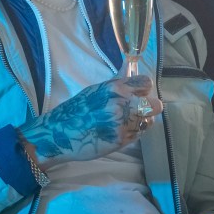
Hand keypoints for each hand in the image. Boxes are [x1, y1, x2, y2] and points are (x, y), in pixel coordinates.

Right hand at [18, 75, 161, 167]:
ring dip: (141, 122)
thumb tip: (131, 73)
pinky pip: (138, 134)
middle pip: (155, 104)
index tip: (138, 94)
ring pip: (148, 121)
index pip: (146, 83)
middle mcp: (122, 104)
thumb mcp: (95, 91)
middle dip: (149, 108)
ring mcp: (123, 123)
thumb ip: (117, 85)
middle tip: (137, 111)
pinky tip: (118, 132)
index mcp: (115, 88)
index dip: (144, 90)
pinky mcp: (122, 140)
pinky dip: (132, 133)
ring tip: (125, 123)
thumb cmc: (76, 111)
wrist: (59, 134)